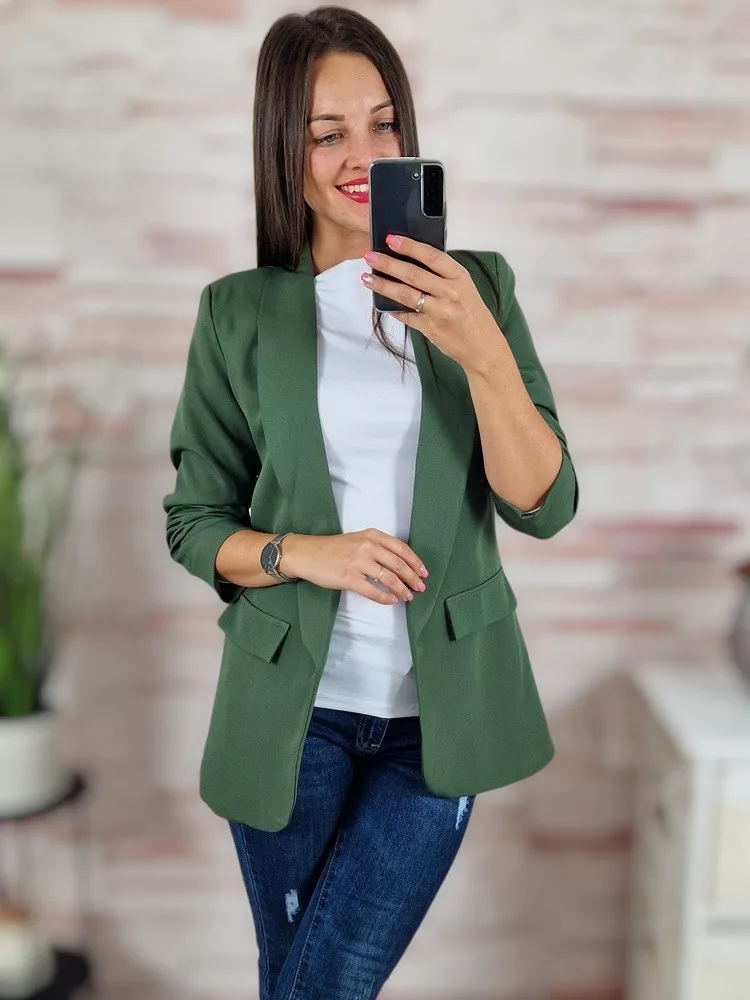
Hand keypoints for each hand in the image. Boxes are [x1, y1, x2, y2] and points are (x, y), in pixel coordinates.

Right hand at [292, 529, 427, 605]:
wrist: (307, 554)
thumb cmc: (333, 548)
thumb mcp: (358, 539)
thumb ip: (378, 547)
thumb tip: (400, 564)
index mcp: (372, 536)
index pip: (401, 549)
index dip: (415, 562)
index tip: (424, 572)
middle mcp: (368, 547)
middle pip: (398, 564)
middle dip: (413, 578)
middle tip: (421, 588)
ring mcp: (358, 562)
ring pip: (388, 578)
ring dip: (402, 590)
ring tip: (408, 597)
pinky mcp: (349, 578)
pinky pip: (373, 591)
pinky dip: (385, 598)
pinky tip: (392, 601)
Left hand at [361, 234, 500, 372]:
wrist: (483, 347)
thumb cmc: (473, 315)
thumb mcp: (465, 289)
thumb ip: (444, 276)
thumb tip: (413, 262)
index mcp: (460, 277)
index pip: (431, 256)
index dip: (410, 246)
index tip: (391, 239)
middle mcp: (450, 292)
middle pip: (413, 274)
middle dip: (387, 263)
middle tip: (369, 256)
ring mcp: (439, 311)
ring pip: (405, 294)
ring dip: (383, 285)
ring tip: (367, 278)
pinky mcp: (430, 328)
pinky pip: (406, 316)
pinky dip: (393, 310)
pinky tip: (381, 304)